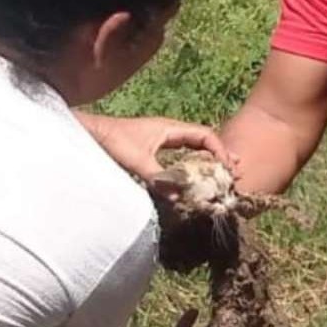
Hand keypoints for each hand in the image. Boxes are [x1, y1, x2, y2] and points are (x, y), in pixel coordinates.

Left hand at [76, 112, 236, 182]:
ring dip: (209, 158)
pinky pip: (183, 152)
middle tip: (235, 170)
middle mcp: (171, 130)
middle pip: (204, 139)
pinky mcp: (156, 146)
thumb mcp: (136, 160)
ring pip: (194, 146)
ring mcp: (164, 138)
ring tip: (224, 171)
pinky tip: (197, 173)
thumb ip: (157, 177)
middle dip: (220, 154)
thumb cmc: (112, 141)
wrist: (90, 133)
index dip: (219, 150)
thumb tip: (178, 197)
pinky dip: (194, 161)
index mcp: (171, 128)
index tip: (228, 166)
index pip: (205, 135)